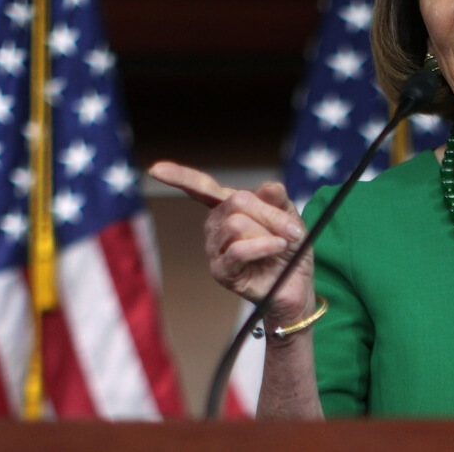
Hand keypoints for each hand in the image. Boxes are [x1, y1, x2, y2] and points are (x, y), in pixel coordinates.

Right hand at [148, 161, 314, 321]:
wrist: (297, 283)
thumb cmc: (290, 248)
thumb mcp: (290, 216)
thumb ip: (277, 199)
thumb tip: (267, 186)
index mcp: (228, 207)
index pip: (201, 188)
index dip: (179, 177)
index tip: (156, 170)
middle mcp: (216, 226)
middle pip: (237, 202)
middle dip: (270, 214)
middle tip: (292, 229)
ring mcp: (215, 248)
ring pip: (238, 224)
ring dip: (270, 233)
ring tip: (282, 244)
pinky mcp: (221, 271)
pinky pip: (238, 249)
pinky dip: (263, 246)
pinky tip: (277, 248)